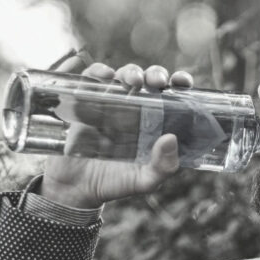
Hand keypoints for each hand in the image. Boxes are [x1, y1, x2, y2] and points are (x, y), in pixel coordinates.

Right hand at [39, 55, 194, 208]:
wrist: (76, 188)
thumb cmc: (115, 183)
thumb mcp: (144, 181)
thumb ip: (163, 166)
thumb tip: (171, 138)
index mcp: (155, 123)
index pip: (173, 97)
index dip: (180, 84)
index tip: (183, 83)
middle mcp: (136, 109)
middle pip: (150, 80)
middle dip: (156, 74)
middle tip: (156, 82)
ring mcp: (111, 103)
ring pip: (124, 75)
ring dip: (131, 72)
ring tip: (134, 82)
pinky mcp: (85, 102)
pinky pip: (92, 79)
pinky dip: (98, 72)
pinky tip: (106, 76)